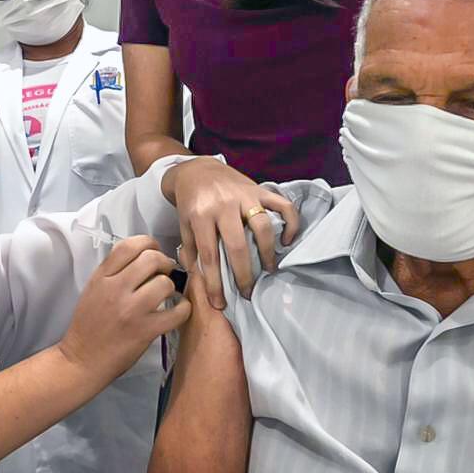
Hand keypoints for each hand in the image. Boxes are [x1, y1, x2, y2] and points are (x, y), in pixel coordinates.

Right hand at [60, 236, 191, 383]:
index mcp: (102, 277)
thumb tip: (144, 258)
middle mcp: (116, 289)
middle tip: (165, 273)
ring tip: (168, 294)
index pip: (129, 245)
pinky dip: (183, 309)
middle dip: (164, 263)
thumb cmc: (88, 326)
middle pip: (152, 259)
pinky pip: (177, 312)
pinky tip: (178, 310)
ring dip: (172, 287)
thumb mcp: (93, 290)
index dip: (149, 243)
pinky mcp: (145, 331)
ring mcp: (131, 310)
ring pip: (165, 283)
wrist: (81, 361)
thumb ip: (115, 272)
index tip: (154, 252)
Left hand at [163, 157, 300, 308]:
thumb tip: (199, 280)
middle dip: (244, 275)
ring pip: (262, 227)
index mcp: (200, 215)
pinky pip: (282, 205)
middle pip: (238, 246)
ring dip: (268, 252)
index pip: (209, 256)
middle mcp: (223, 205)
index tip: (220, 303)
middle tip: (248, 292)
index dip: (215, 283)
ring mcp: (244, 195)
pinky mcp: (259, 188)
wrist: (197, 170)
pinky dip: (290, 223)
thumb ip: (191, 250)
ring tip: (269, 270)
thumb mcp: (183, 225)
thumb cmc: (190, 202)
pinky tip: (287, 241)